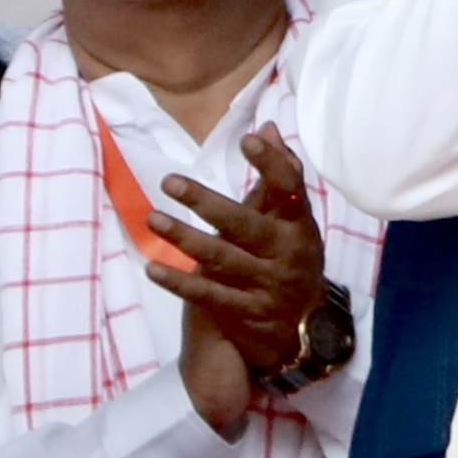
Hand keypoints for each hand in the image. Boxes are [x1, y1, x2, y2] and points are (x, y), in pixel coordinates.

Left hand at [142, 125, 330, 434]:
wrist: (305, 330)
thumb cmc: (292, 259)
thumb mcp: (296, 221)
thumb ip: (281, 176)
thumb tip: (268, 127)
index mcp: (299, 226)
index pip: (289, 188)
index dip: (271, 164)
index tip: (248, 139)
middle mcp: (285, 254)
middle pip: (245, 224)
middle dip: (207, 202)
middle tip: (170, 182)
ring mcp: (265, 285)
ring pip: (222, 259)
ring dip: (185, 238)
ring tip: (152, 219)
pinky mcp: (245, 312)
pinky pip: (209, 296)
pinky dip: (180, 282)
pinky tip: (154, 268)